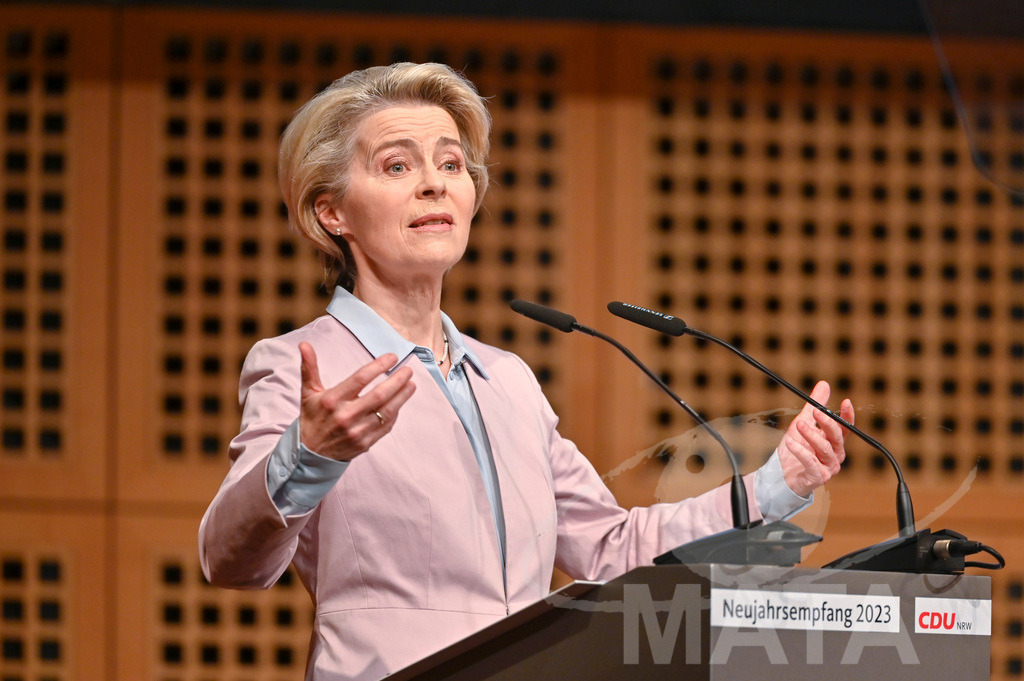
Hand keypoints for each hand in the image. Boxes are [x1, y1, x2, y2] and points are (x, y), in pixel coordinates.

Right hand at [298, 342, 415, 460]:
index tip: (392, 357)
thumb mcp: (308, 393)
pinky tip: (400, 403)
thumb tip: (304, 344)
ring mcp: (357, 431)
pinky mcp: (365, 443)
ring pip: (387, 411)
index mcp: (332, 400)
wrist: (310, 453)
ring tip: (411, 384)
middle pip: (379, 394)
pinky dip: (395, 414)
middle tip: (408, 370)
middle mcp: (346, 415)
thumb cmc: (312, 418)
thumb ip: (309, 367)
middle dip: (398, 380)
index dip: (379, 366)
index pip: (361, 378)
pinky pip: (386, 426)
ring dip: (402, 396)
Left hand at [777, 381, 852, 497]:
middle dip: (826, 423)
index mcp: (835, 442)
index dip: (848, 416)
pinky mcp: (818, 477)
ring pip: (824, 448)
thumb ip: (813, 407)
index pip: (846, 428)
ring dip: (811, 435)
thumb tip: (824, 384)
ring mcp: (828, 467)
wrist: (782, 474)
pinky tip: (790, 442)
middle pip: (837, 436)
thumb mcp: (802, 423)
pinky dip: (800, 451)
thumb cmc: (796, 449)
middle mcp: (835, 454)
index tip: (846, 402)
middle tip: (815, 411)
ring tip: (798, 424)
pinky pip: (811, 462)